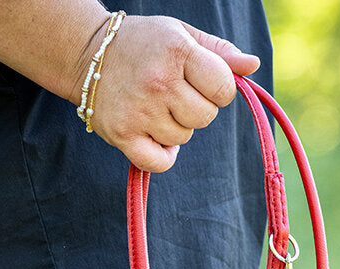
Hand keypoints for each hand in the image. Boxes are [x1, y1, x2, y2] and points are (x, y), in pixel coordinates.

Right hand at [78, 15, 260, 171]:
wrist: (86, 52)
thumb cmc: (144, 43)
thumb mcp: (181, 35)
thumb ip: (219, 51)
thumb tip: (252, 65)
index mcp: (176, 51)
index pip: (223, 88)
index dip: (217, 88)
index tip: (199, 80)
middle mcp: (157, 81)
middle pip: (205, 117)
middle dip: (196, 108)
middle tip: (172, 92)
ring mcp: (139, 110)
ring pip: (183, 138)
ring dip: (175, 126)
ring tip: (153, 105)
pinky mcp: (122, 134)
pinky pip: (160, 163)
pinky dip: (161, 155)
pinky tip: (152, 133)